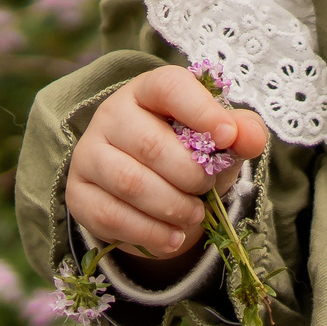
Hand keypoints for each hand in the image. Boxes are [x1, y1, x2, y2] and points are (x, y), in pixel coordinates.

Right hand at [66, 66, 269, 271]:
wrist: (154, 189)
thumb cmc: (190, 151)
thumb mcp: (221, 138)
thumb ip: (243, 132)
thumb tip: (248, 138)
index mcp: (148, 90)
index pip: (169, 88)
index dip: (201, 111)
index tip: (228, 137)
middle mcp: (111, 115)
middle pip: (150, 144)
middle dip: (190, 174)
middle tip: (207, 187)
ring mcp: (89, 154)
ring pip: (130, 183)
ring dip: (172, 206)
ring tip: (195, 214)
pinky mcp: (78, 194)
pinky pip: (111, 216)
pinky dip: (150, 232)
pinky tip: (173, 238)